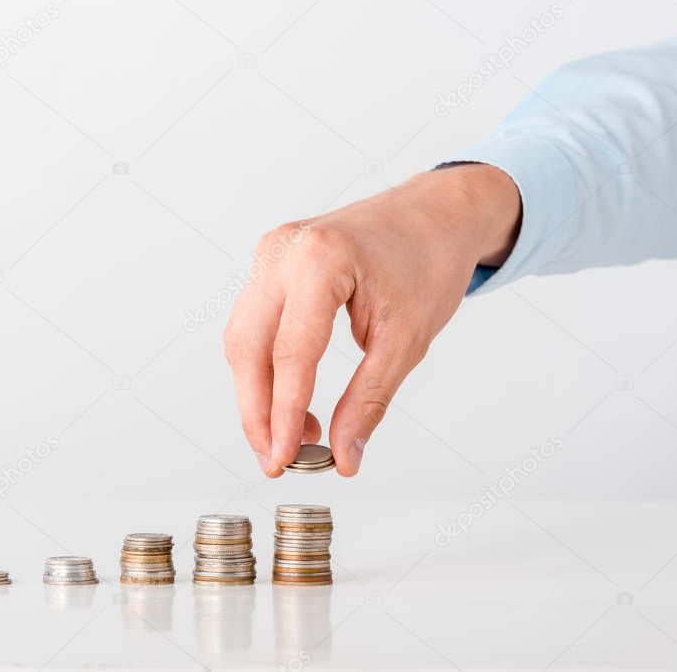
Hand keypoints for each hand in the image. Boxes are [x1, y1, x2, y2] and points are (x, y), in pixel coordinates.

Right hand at [223, 164, 520, 476]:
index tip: (286, 458)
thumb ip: (368, 401)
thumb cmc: (428, 262)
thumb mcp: (406, 340)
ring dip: (257, 393)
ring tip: (291, 435)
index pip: (290, 352)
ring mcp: (270, 252)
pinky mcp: (269, 262)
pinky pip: (251, 322)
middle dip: (257, 412)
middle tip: (277, 460)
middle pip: (249, 348)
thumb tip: (344, 455)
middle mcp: (283, 250)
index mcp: (321, 260)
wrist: (434, 214)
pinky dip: (263, 365)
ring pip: (242, 338)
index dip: (284, 414)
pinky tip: (288, 397)